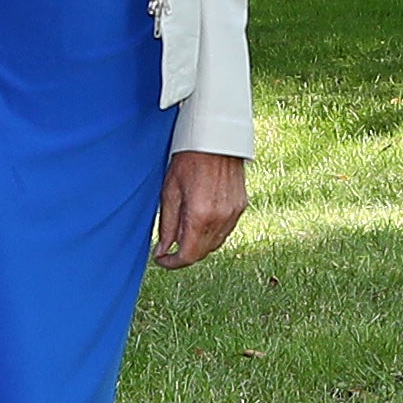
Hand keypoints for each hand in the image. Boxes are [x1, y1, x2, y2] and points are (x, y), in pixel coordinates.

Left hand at [152, 150, 250, 270]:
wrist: (215, 139)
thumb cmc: (188, 160)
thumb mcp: (169, 192)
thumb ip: (167, 225)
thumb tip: (162, 250)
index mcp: (200, 216)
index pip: (188, 255)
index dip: (173, 263)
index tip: (161, 260)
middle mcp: (220, 218)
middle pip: (202, 252)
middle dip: (184, 255)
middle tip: (168, 249)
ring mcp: (234, 213)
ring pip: (215, 244)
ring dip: (198, 245)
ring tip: (183, 234)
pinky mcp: (241, 206)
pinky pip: (225, 231)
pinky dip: (211, 234)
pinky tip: (200, 223)